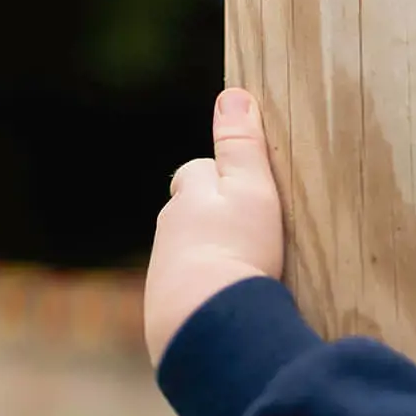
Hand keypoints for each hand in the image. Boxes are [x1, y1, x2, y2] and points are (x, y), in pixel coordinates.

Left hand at [144, 88, 286, 365]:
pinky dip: (206, 293)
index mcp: (188, 196)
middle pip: (188, 214)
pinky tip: (229, 305)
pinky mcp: (168, 311)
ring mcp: (164, 272)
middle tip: (246, 232)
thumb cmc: (236, 248)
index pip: (197, 172)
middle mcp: (169, 231)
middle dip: (210, 218)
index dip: (217, 176)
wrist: (205, 320)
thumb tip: (233, 95)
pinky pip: (190, 293)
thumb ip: (242, 145)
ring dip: (210, 258)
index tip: (240, 187)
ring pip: (188, 254)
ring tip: (243, 273)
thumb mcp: (251, 189)